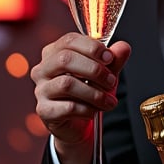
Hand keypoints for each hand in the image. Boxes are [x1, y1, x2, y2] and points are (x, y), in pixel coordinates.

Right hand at [30, 33, 130, 163]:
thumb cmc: (89, 92)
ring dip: (94, 93)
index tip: (110, 58)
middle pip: (65, 59)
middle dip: (95, 70)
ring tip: (109, 101)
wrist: (79, 123)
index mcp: (55, 53)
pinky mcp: (44, 110)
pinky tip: (94, 111)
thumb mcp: (105, 73)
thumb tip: (123, 47)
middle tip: (111, 81)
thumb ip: (114, 59)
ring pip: (66, 84)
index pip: (69, 40)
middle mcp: (43, 69)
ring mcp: (41, 90)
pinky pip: (68, 107)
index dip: (92, 47)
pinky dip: (87, 109)